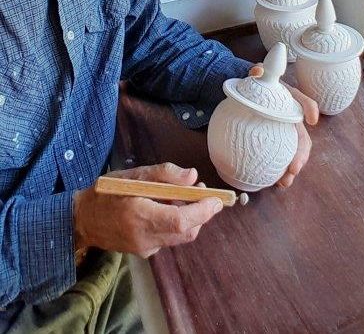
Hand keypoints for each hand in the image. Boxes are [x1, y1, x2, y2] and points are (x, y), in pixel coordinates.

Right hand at [73, 163, 222, 258]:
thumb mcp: (133, 175)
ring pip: (179, 237)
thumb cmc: (108, 192)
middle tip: (201, 190)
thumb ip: (164, 174)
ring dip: (189, 218)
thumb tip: (192, 176)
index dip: (203, 211)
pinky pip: (168, 239)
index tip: (216, 199)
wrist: (82, 220)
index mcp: (140, 215)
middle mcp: (144, 237)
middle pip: (185, 232)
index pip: (181, 220)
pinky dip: (175, 224)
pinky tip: (165, 208)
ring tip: (183, 196)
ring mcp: (144, 248)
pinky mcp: (144, 253)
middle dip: (201, 213)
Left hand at [249, 64, 318, 187]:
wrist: (244, 93)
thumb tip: (257, 71)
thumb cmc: (253, 83)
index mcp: (289, 99)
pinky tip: (272, 182)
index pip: (303, 101)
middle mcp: (290, 118)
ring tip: (284, 183)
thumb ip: (256, 71)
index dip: (309, 108)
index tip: (312, 120)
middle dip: (301, 155)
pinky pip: (279, 157)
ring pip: (293, 152)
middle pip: (302, 137)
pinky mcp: (274, 142)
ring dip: (292, 168)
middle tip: (294, 169)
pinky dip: (278, 170)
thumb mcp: (254, 74)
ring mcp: (283, 132)